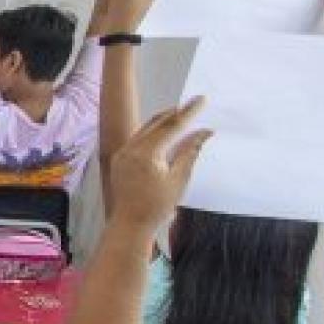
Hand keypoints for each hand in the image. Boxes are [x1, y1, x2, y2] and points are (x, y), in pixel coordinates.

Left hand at [107, 98, 212, 230]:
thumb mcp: (179, 178)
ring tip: (180, 114)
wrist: (130, 225)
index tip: (201, 99)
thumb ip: (189, 152)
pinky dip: (151, 133)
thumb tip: (204, 132)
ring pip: (144, 129)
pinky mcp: (119, 160)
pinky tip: (162, 133)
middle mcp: (130, 149)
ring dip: (162, 121)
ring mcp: (122, 154)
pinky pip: (137, 139)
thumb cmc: (157, 206)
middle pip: (156, 123)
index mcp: (145, 153)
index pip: (171, 126)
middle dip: (175, 113)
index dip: (188, 112)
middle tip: (193, 104)